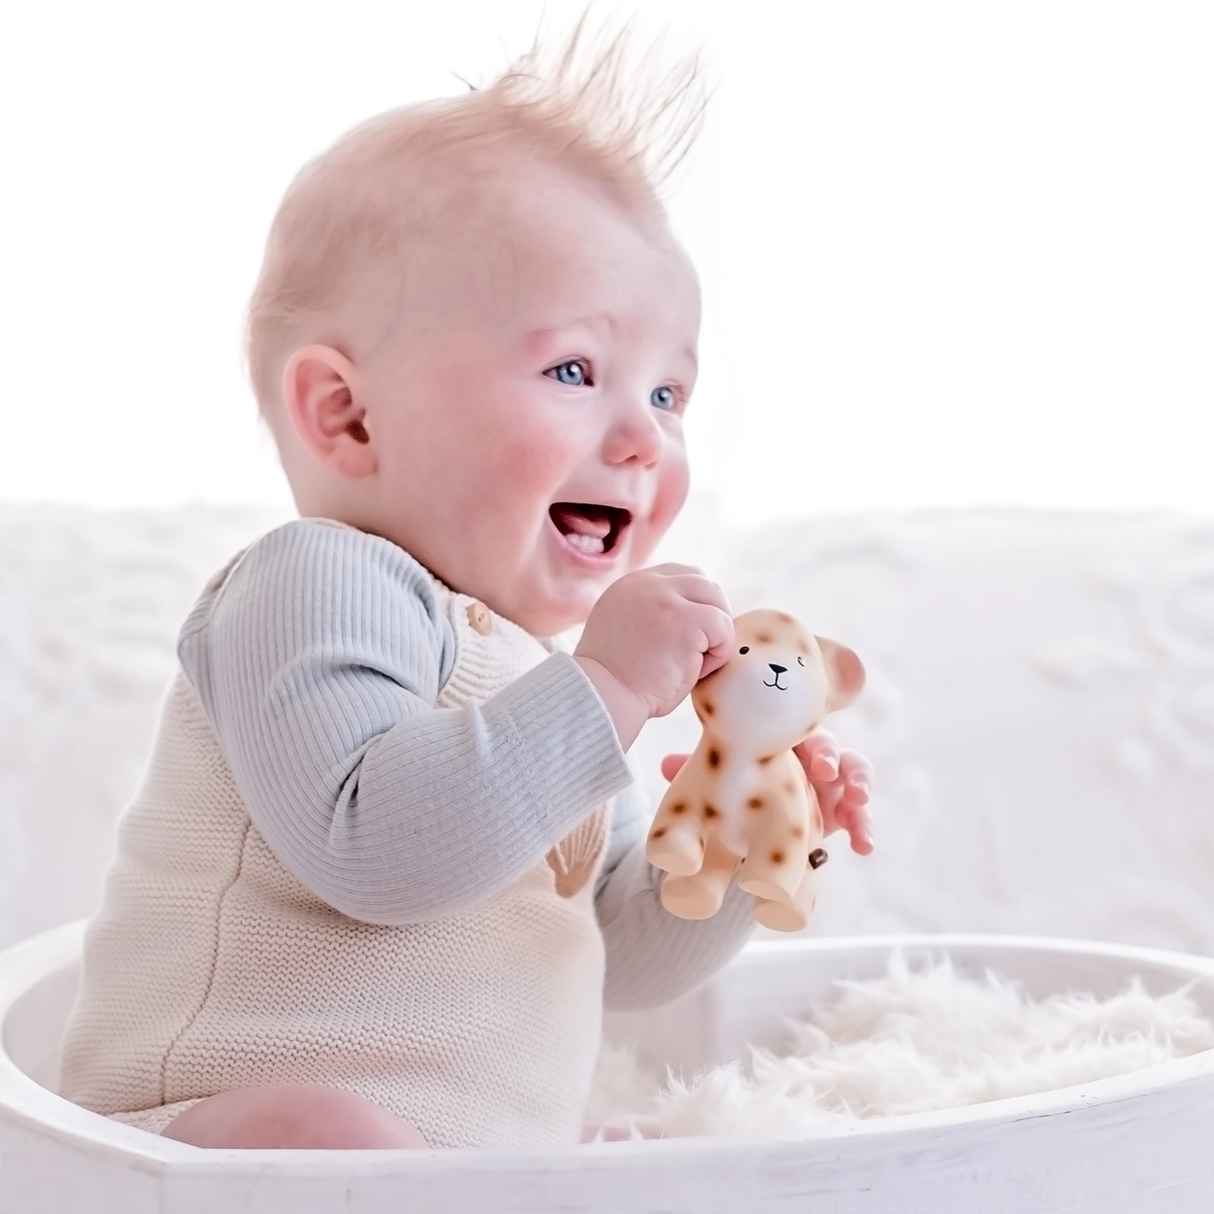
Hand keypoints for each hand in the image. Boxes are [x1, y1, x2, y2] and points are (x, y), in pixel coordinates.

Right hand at [575, 565, 733, 749]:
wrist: (601, 698)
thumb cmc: (613, 680)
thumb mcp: (622, 629)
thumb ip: (647, 613)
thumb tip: (685, 618)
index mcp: (631, 585)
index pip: (680, 575)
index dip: (694, 604)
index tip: (688, 636)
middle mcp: (648, 584)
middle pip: (704, 584)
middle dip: (712, 617)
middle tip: (700, 651)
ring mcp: (667, 599)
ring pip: (716, 603)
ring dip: (715, 636)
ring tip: (692, 664)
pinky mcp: (686, 621)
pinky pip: (724, 629)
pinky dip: (718, 654)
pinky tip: (695, 671)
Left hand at [660, 728, 874, 854]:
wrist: (739, 807)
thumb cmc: (730, 774)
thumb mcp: (713, 771)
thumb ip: (693, 766)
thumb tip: (666, 765)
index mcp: (783, 736)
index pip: (806, 732)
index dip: (817, 748)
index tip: (821, 768)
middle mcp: (808, 755)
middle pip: (834, 753)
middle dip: (842, 768)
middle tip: (840, 785)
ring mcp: (825, 783)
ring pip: (852, 779)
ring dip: (858, 791)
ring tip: (860, 811)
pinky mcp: (835, 811)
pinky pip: (854, 815)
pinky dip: (862, 827)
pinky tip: (865, 845)